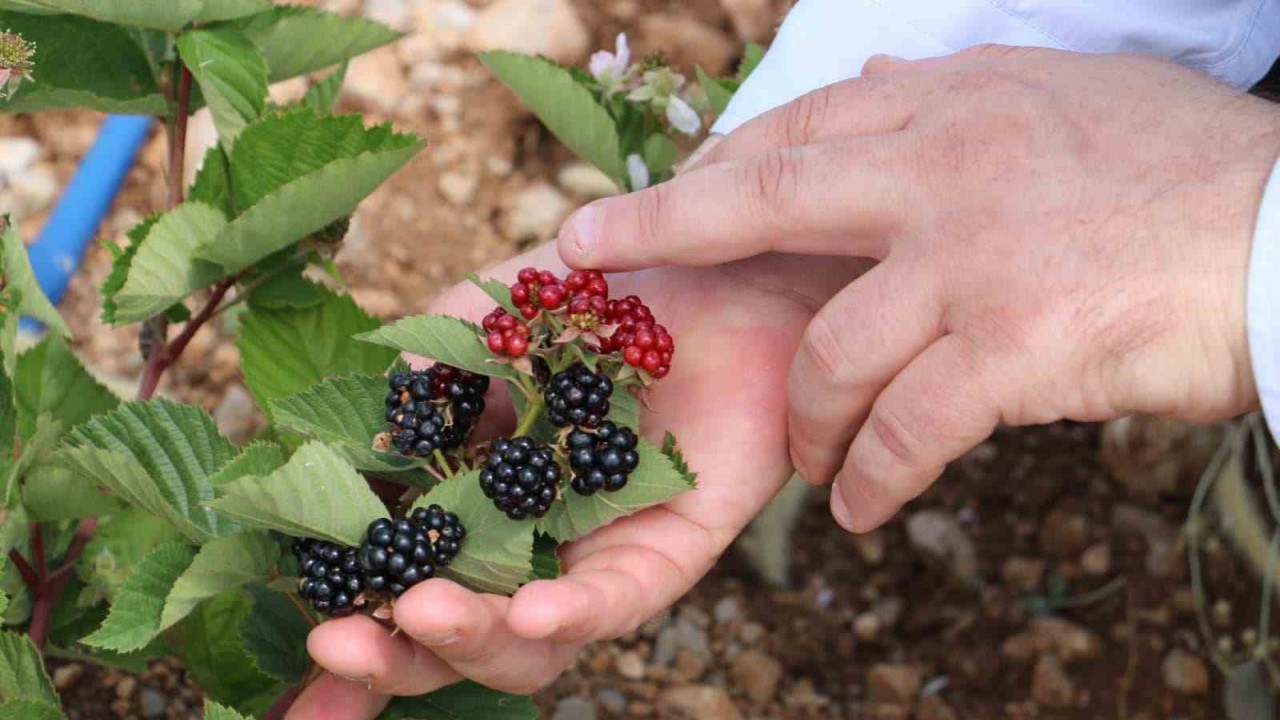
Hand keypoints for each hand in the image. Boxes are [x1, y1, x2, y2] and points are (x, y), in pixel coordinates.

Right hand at [286, 243, 867, 717]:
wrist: (709, 257)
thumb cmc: (595, 297)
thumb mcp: (484, 325)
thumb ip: (424, 382)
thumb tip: (360, 451)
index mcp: (476, 506)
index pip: (404, 585)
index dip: (355, 631)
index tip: (304, 644)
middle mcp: (535, 546)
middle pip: (459, 634)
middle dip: (393, 652)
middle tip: (334, 637)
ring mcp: (601, 552)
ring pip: (535, 638)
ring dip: (471, 637)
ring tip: (420, 612)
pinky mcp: (673, 546)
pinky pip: (625, 598)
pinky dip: (577, 611)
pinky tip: (535, 612)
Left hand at [554, 46, 1279, 532]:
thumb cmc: (1183, 172)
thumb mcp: (1060, 98)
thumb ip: (953, 99)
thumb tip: (871, 84)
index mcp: (952, 110)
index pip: (798, 134)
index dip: (713, 174)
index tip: (650, 203)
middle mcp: (944, 174)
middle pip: (765, 200)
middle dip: (660, 228)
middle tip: (583, 257)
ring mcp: (971, 260)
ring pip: (836, 350)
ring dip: (812, 421)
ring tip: (817, 466)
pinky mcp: (1013, 347)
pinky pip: (908, 428)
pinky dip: (874, 476)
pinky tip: (863, 509)